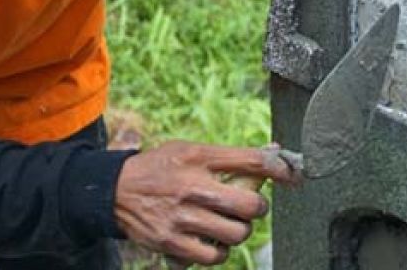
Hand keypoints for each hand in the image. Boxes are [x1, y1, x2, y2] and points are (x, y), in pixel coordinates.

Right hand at [114, 141, 296, 265]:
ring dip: (240, 231)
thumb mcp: (193, 150)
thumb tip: (275, 153)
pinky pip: (213, 256)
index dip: (280, 169)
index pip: (252, 160)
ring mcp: (181, 218)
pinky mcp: (171, 243)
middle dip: (258, 207)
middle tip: (249, 206)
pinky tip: (212, 239)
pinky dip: (220, 251)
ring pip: (236, 233)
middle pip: (249, 204)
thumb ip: (232, 155)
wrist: (114, 191)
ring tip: (229, 223)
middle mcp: (192, 186)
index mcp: (200, 157)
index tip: (292, 176)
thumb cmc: (161, 167)